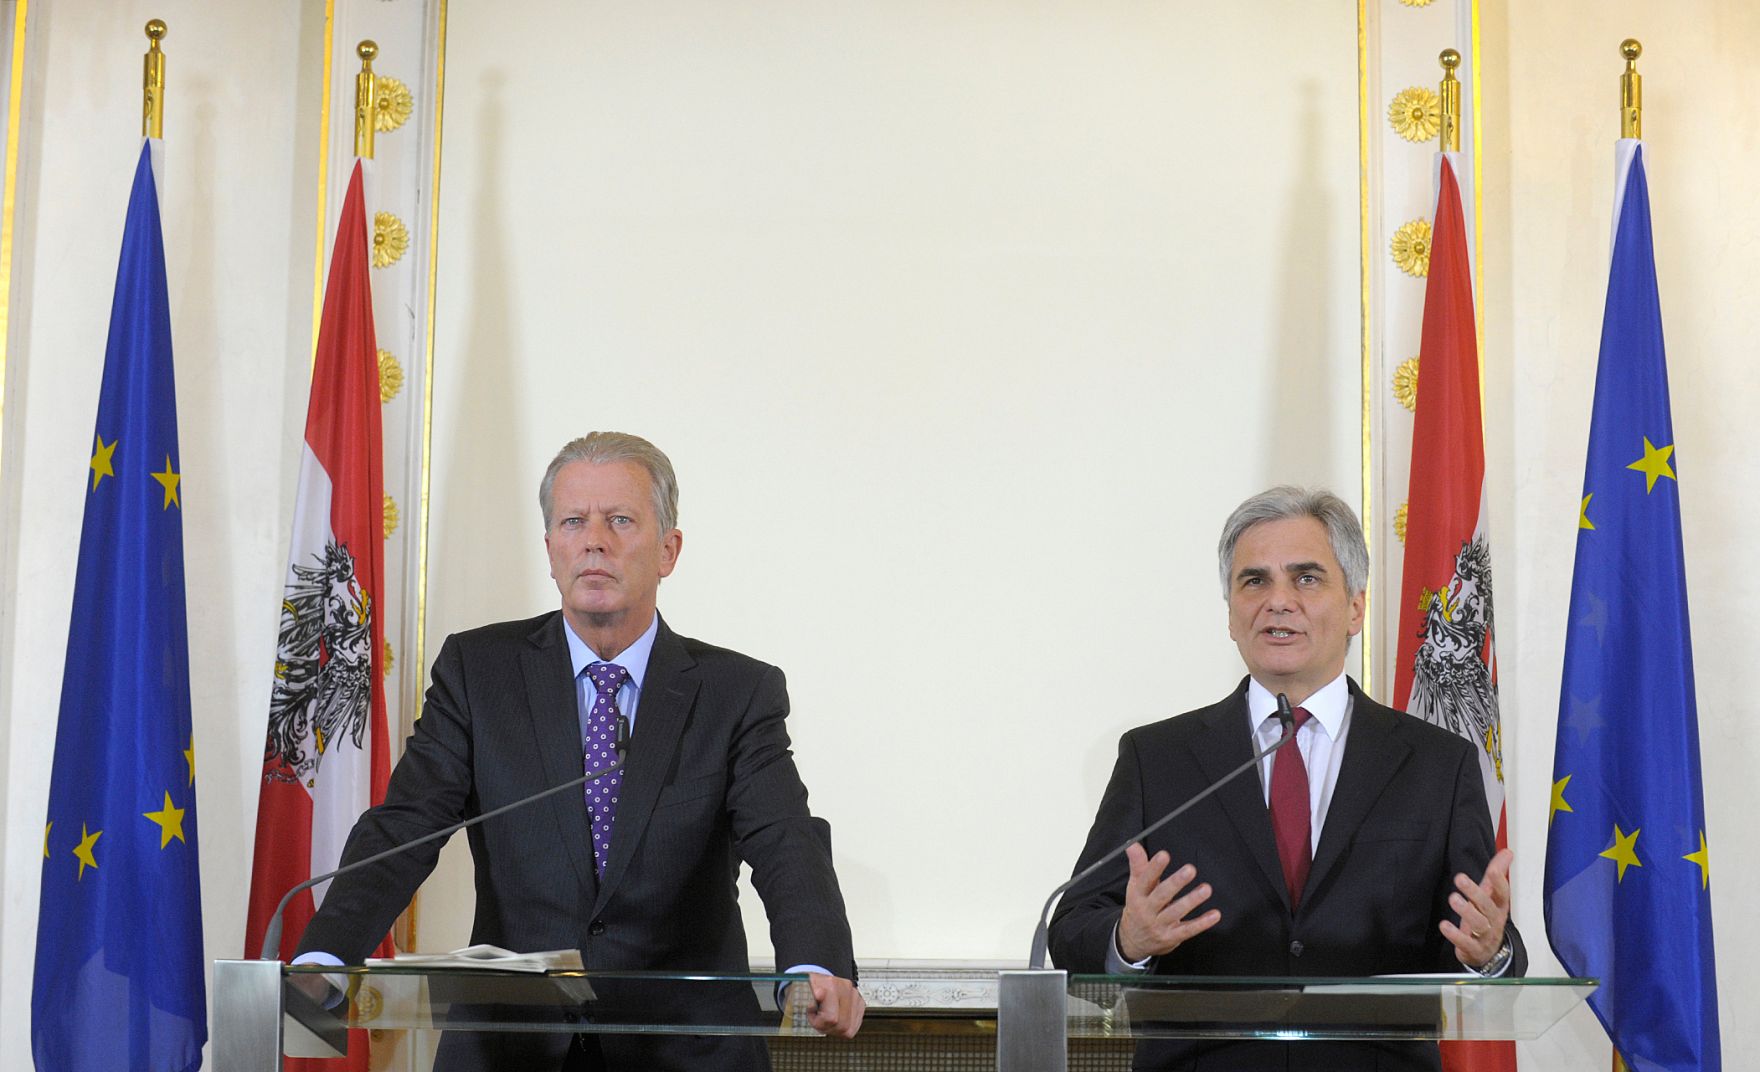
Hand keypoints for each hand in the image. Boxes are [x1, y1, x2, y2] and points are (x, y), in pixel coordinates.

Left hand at [798, 973, 863, 1038]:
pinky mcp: (860, 1003)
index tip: (811, 1012)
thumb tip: (813, 1001)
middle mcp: (845, 988)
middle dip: (825, 1027)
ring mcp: (854, 996)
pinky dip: (842, 1027)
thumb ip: (804, 998)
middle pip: (841, 1026)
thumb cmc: (808, 987)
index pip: (830, 1018)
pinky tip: (834, 1019)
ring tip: (825, 1018)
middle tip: (816, 1017)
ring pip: (848, 1029)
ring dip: (834, 1029)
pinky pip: (853, 1027)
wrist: (817, 979)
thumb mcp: (799, 992)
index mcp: (830, 984)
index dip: (817, 1021)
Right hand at [1116, 842, 1220, 962]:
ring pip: (1176, 912)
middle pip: (1162, 895)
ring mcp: (1159, 925)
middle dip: (1176, 882)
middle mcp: (1147, 910)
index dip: (1154, 868)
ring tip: (1206, 889)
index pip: (1145, 880)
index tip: (1164, 855)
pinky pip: (1188, 930)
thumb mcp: (1135, 887)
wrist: (1132, 941)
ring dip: (1192, 900)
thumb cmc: (1137, 908)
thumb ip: (1138, 865)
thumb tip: (1133, 845)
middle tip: (1190, 870)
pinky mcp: (1171, 937)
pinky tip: (1214, 915)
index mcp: (1137, 895)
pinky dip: (1202, 923)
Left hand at [1439, 847, 1512, 968]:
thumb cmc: (1487, 917)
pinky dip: (1455, 935)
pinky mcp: (1474, 949)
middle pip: (1488, 906)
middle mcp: (1494, 920)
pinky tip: (1444, 925)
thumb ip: (1497, 873)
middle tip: (1460, 878)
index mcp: (1499, 905)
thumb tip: (1507, 852)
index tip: (1492, 869)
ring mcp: (1485, 935)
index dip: (1499, 881)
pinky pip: (1466, 943)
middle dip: (1475, 893)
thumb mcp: (1492, 894)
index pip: (1503, 892)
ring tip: (1453, 898)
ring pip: (1479, 924)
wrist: (1488, 951)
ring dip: (1466, 911)